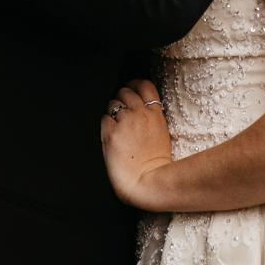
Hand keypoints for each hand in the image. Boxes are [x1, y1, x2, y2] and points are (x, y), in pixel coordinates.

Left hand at [101, 79, 174, 210]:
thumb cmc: (155, 162)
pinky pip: (103, 119)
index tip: (130, 86)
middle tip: (121, 111)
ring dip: (112, 112)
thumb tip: (139, 106)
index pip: (144, 86)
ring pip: (113, 103)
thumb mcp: (161, 133)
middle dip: (121, 99)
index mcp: (155, 114)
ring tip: (117, 127)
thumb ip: (151, 117)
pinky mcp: (110, 132)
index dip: (134, 84)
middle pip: (125, 92)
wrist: (146, 180)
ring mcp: (125, 122)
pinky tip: (112, 137)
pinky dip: (106, 125)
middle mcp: (140, 114)